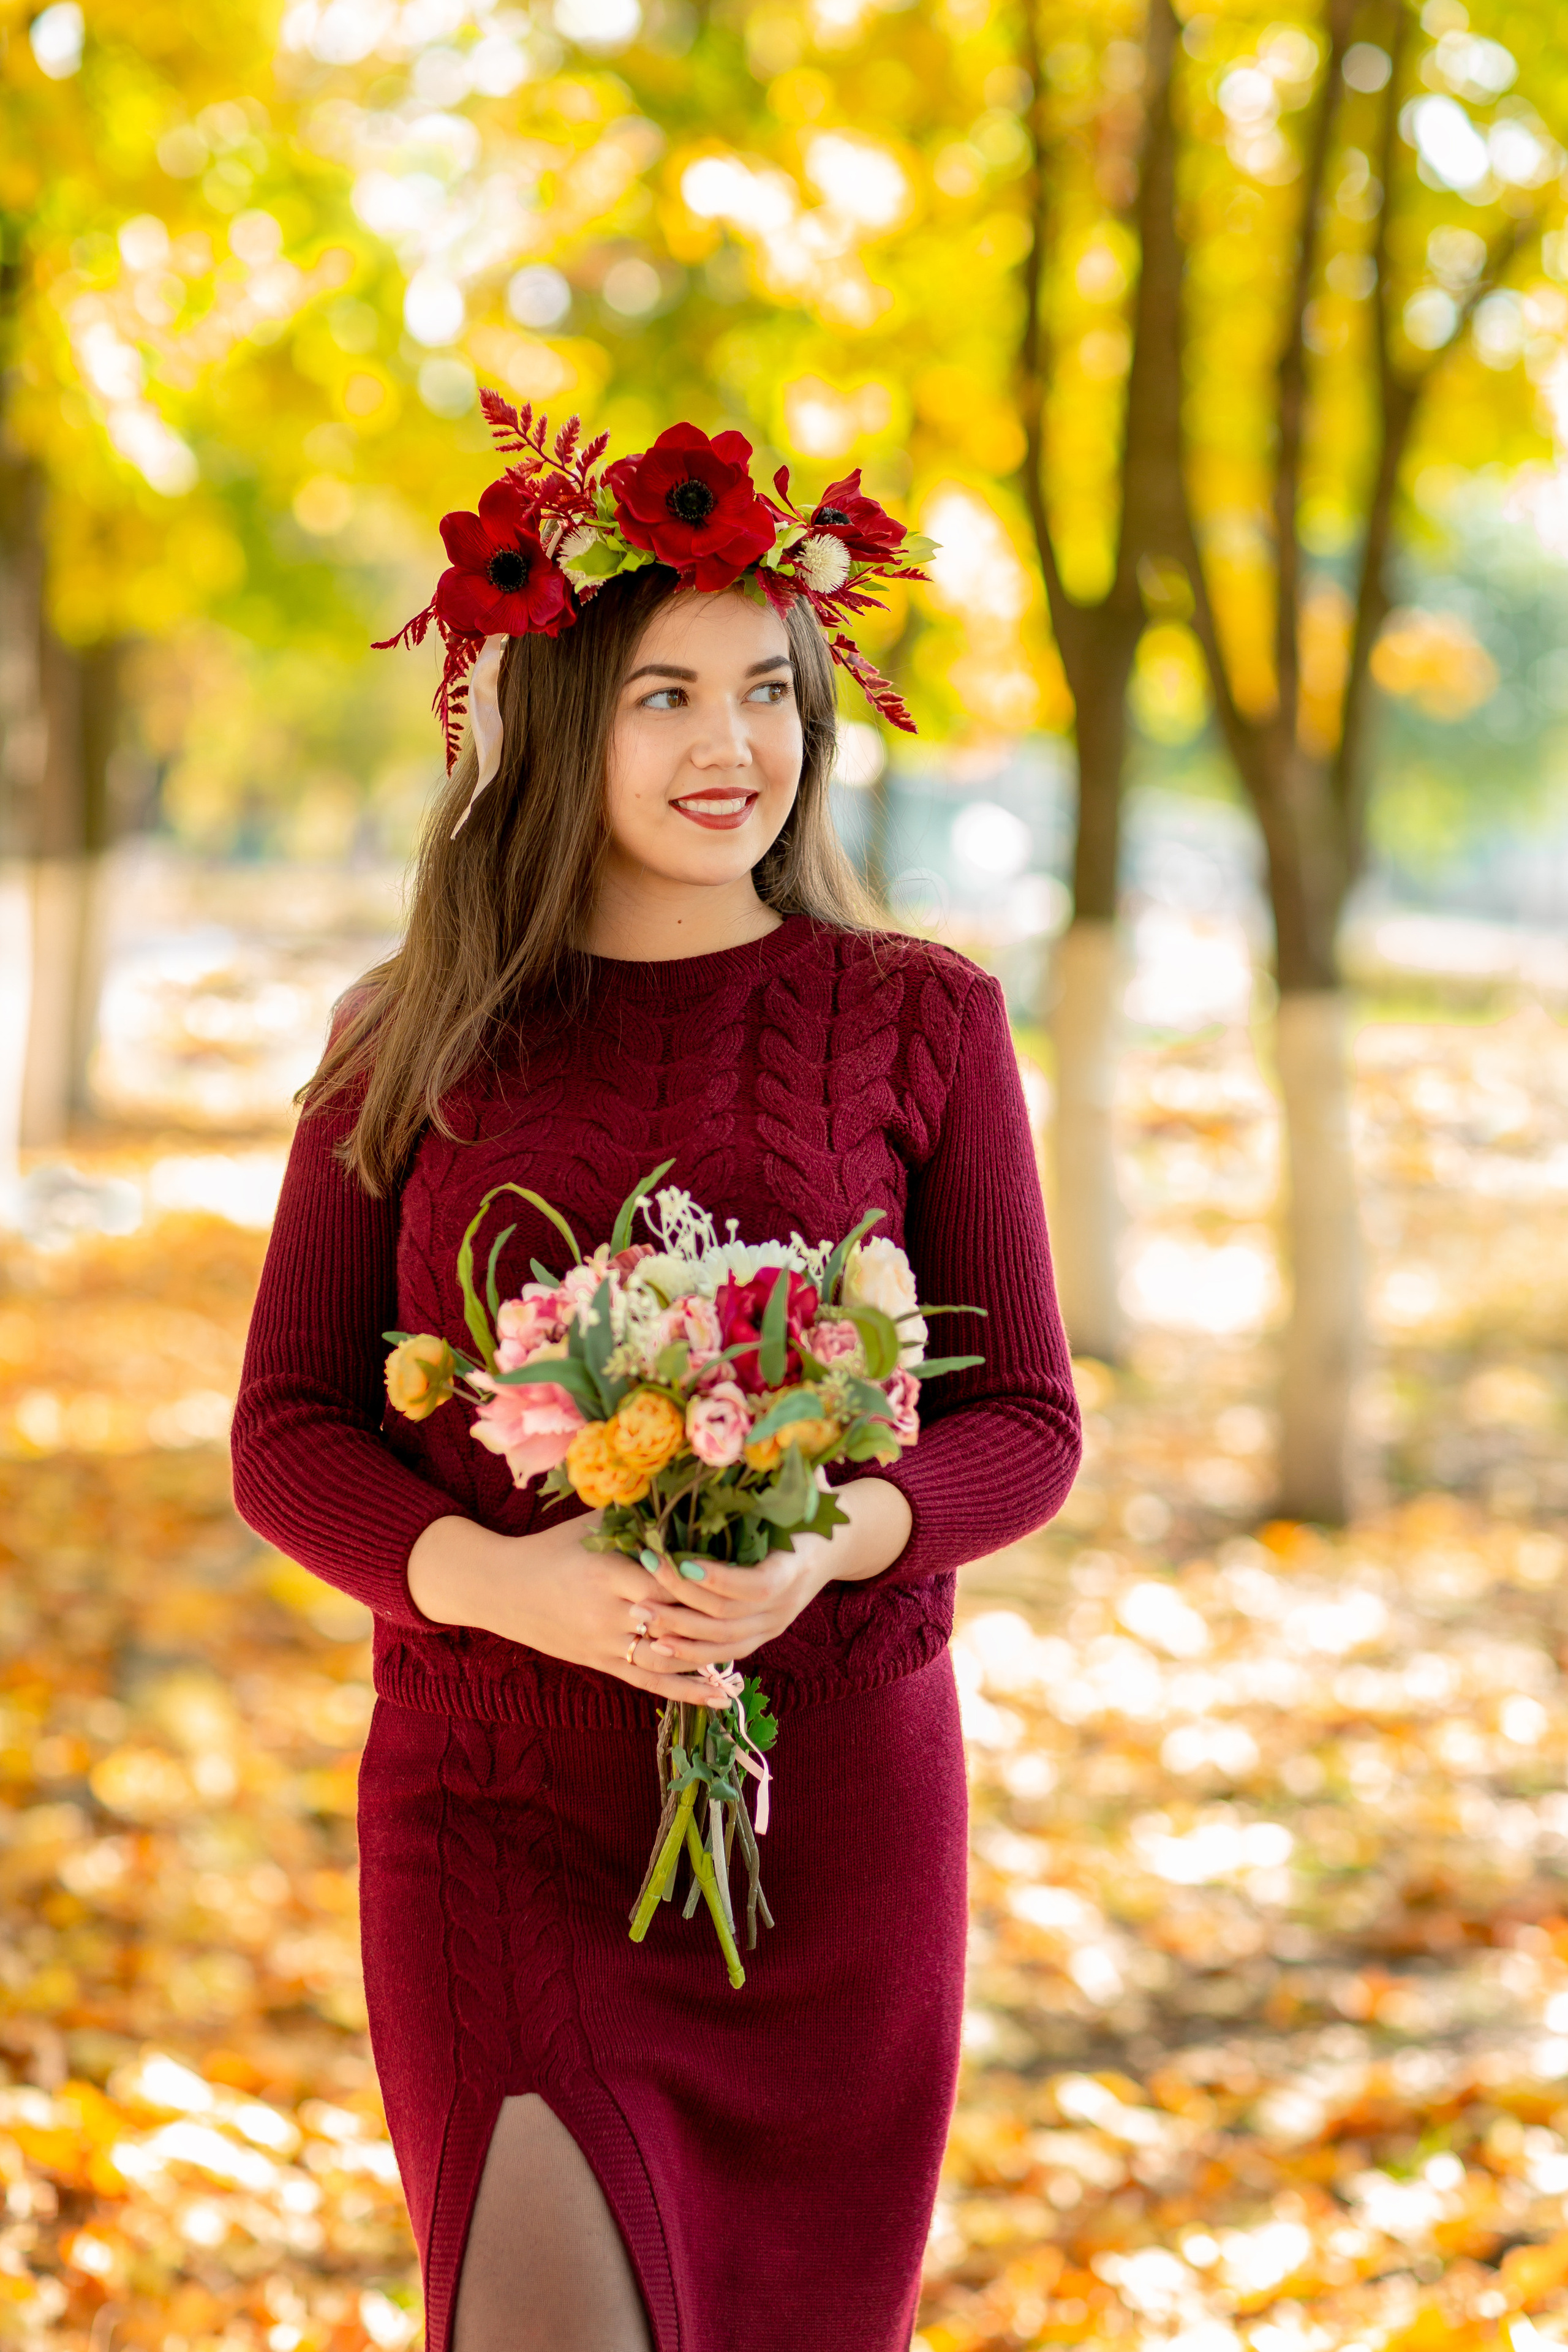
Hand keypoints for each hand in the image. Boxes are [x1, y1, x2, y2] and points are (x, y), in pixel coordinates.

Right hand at [406, 1512, 717, 1705]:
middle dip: (713, 1617)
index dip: (702, 1579)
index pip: (667, 1579)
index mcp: (607, 1573)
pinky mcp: (602, 1665)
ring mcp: (606, 1644)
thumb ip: (635, 1518)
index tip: (740, 1570)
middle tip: (759, 1610)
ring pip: (668, 1657)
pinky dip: (688, 1691)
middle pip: (673, 1619)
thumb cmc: (550, 1548)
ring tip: (748, 1649)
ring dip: (709, 1657)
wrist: (500, 1589)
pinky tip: (720, 1695)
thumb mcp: (590, 1526)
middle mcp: (609, 1613)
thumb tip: (685, 1494)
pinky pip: (651, 1683)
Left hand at [635, 1478, 912, 1670]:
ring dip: (677, 1633)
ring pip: (722, 1644)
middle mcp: (787, 1604)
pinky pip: (724, 1654)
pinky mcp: (761, 1636)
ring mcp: (774, 1625)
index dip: (718, 1579)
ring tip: (638, 1615)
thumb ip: (781, 1463)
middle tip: (641, 1580)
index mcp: (797, 1566)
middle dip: (680, 1602)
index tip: (681, 1561)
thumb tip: (750, 1430)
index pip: (757, 1586)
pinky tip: (657, 1644)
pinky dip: (690, 1654)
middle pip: (728, 1618)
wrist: (839, 1543)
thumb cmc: (811, 1503)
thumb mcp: (804, 1482)